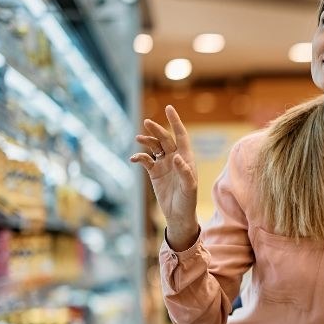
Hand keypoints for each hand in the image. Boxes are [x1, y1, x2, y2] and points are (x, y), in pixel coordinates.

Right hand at [130, 105, 199, 248]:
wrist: (178, 215)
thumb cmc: (188, 202)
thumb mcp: (189, 188)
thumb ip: (185, 172)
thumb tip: (176, 157)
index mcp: (186, 158)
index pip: (181, 135)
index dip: (175, 122)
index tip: (168, 108)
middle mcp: (175, 158)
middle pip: (165, 139)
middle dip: (157, 130)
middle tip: (147, 123)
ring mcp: (164, 164)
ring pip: (154, 147)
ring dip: (147, 141)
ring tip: (138, 138)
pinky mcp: (155, 173)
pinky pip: (145, 160)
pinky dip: (139, 157)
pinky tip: (134, 158)